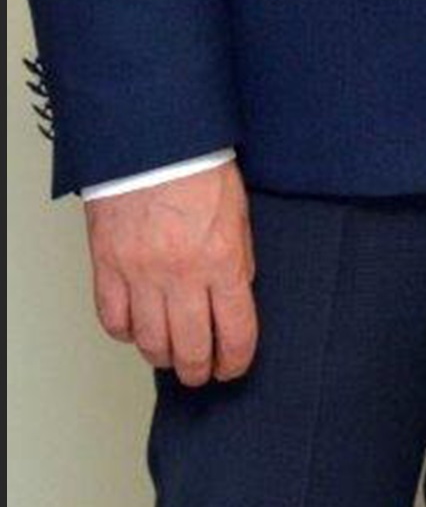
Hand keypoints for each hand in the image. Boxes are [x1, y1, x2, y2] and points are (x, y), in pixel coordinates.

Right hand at [84, 156, 257, 386]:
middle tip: (200, 370)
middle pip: (190, 350)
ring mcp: (141, 272)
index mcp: (222, 259)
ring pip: (150, 343)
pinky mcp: (108, 265)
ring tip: (169, 351)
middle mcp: (181, 273)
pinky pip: (113, 320)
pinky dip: (125, 332)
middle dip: (198, 370)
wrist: (152, 136)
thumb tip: (234, 298)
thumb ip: (237, 260)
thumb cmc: (197, 165)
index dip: (235, 361)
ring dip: (162, 356)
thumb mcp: (238, 213)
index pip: (235, 333)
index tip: (232, 366)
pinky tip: (136, 325)